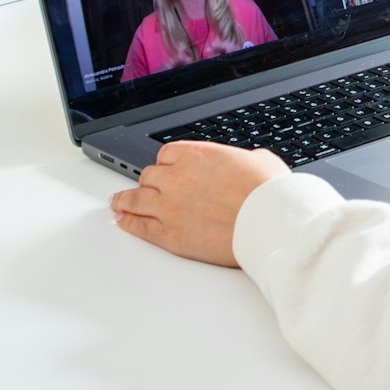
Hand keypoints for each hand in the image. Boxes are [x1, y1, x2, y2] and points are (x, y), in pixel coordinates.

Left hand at [110, 141, 290, 266]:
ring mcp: (169, 207)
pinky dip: (128, 222)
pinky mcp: (169, 235)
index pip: (166, 154)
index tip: (167, 170)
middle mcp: (177, 177)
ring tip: (119, 203)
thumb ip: (241, 160)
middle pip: (149, 175)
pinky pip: (139, 226)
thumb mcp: (259, 161)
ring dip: (125, 200)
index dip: (167, 164)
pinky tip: (123, 221)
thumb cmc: (268, 195)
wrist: (270, 224)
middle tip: (149, 188)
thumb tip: (246, 163)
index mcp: (198, 155)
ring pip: (135, 199)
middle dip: (151, 182)